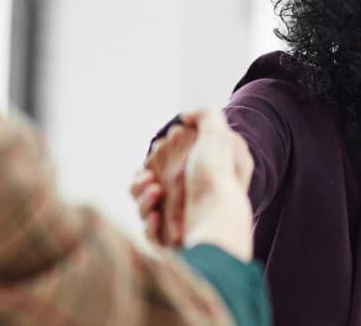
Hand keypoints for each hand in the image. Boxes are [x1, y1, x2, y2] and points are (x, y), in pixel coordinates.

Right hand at [137, 110, 253, 259]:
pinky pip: (150, 232)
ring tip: (155, 192)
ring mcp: (179, 223)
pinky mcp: (172, 243)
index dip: (156, 159)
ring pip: (144, 209)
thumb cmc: (217, 177)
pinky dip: (149, 223)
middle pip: (148, 187)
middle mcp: (188, 201)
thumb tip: (187, 116)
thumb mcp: (218, 136)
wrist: (218, 220)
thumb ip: (205, 117)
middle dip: (141, 182)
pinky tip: (157, 217)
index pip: (165, 166)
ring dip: (143, 199)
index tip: (156, 152)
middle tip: (149, 180)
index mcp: (196, 178)